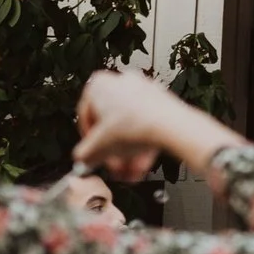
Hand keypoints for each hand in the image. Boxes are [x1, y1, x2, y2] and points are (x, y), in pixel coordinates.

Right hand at [73, 71, 228, 177]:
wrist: (171, 126)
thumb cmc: (135, 127)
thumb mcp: (98, 148)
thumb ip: (84, 155)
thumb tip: (83, 158)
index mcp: (98, 85)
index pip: (85, 118)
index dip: (90, 142)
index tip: (94, 154)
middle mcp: (121, 82)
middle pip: (111, 125)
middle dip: (113, 151)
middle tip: (114, 166)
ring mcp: (143, 90)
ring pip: (130, 127)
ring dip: (128, 152)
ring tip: (130, 170)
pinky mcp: (161, 101)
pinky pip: (146, 125)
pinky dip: (143, 143)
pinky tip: (142, 163)